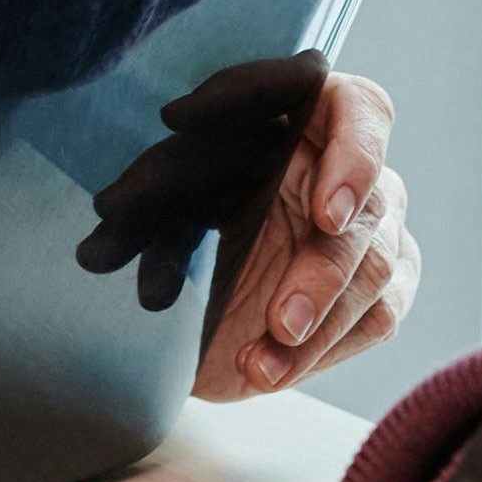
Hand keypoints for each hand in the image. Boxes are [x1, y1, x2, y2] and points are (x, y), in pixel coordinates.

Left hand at [76, 53, 420, 398]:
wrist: (192, 284)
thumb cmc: (178, 216)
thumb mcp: (154, 203)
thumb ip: (137, 214)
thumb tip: (94, 257)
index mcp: (303, 116)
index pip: (361, 111)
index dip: (354, 156)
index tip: (325, 213)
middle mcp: (350, 166)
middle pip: (368, 209)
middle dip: (321, 274)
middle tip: (280, 322)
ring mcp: (376, 226)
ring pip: (375, 272)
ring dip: (316, 328)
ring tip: (257, 367)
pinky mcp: (386, 285)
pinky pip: (376, 317)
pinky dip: (317, 353)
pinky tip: (268, 371)